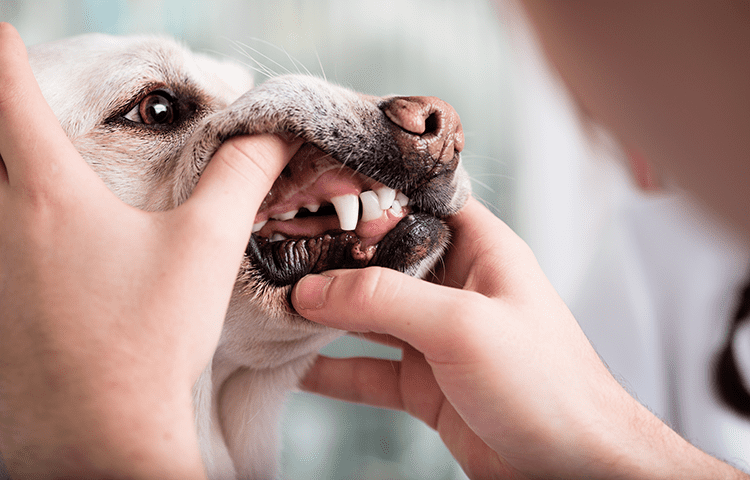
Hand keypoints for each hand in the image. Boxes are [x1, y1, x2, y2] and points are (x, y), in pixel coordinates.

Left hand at [0, 23, 299, 478]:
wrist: (106, 432)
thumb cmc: (153, 337)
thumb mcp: (207, 246)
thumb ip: (241, 176)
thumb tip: (273, 133)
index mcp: (50, 195)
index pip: (8, 97)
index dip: (3, 56)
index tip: (2, 35)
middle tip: (14, 106)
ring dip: (1, 176)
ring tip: (34, 179)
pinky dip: (2, 233)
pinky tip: (32, 256)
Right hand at [292, 197, 745, 478]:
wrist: (573, 469)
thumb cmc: (548, 386)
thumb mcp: (463, 326)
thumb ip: (384, 300)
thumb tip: (313, 289)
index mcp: (480, 251)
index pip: (418, 204)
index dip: (370, 196)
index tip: (317, 194)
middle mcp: (456, 288)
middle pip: (383, 260)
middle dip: (333, 258)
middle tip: (279, 253)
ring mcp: (437, 337)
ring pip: (369, 316)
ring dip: (326, 314)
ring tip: (275, 306)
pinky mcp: (425, 384)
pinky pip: (368, 370)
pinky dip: (333, 370)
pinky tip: (296, 367)